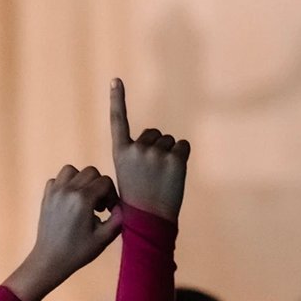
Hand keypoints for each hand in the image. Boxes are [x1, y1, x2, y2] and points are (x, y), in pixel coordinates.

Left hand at [4, 166, 121, 300]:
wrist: (50, 260)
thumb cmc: (79, 251)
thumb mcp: (105, 238)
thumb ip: (118, 219)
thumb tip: (122, 206)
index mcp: (83, 199)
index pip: (105, 182)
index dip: (112, 195)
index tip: (110, 211)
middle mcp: (67, 190)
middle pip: (90, 172)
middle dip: (99, 186)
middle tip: (99, 206)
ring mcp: (54, 191)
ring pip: (72, 171)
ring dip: (82, 181)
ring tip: (85, 198)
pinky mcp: (46, 196)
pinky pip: (58, 179)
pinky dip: (66, 185)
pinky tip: (70, 200)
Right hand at [109, 78, 189, 221]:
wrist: (150, 220)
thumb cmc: (138, 200)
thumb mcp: (128, 174)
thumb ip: (137, 154)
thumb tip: (152, 142)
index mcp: (121, 152)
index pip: (118, 120)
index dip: (118, 99)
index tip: (116, 80)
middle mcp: (137, 148)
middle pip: (154, 133)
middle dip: (156, 148)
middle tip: (153, 173)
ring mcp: (156, 153)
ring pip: (170, 141)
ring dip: (169, 154)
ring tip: (162, 177)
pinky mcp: (175, 158)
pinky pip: (183, 146)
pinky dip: (182, 157)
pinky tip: (174, 174)